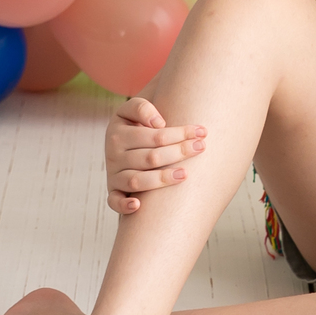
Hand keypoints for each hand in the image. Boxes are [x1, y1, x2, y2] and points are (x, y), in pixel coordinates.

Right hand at [105, 96, 205, 215]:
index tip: (201, 132)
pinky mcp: (114, 191)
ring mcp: (114, 175)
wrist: (118, 139)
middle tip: (201, 148)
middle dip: (179, 153)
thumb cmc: (135, 123)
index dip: (180, 134)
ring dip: (162, 179)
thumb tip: (158, 124)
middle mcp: (114, 155)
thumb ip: (142, 108)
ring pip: (137, 180)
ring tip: (185, 174)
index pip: (155, 136)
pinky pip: (114, 201)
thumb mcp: (132, 109)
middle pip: (151, 158)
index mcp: (118, 133)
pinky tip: (138, 205)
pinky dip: (123, 205)